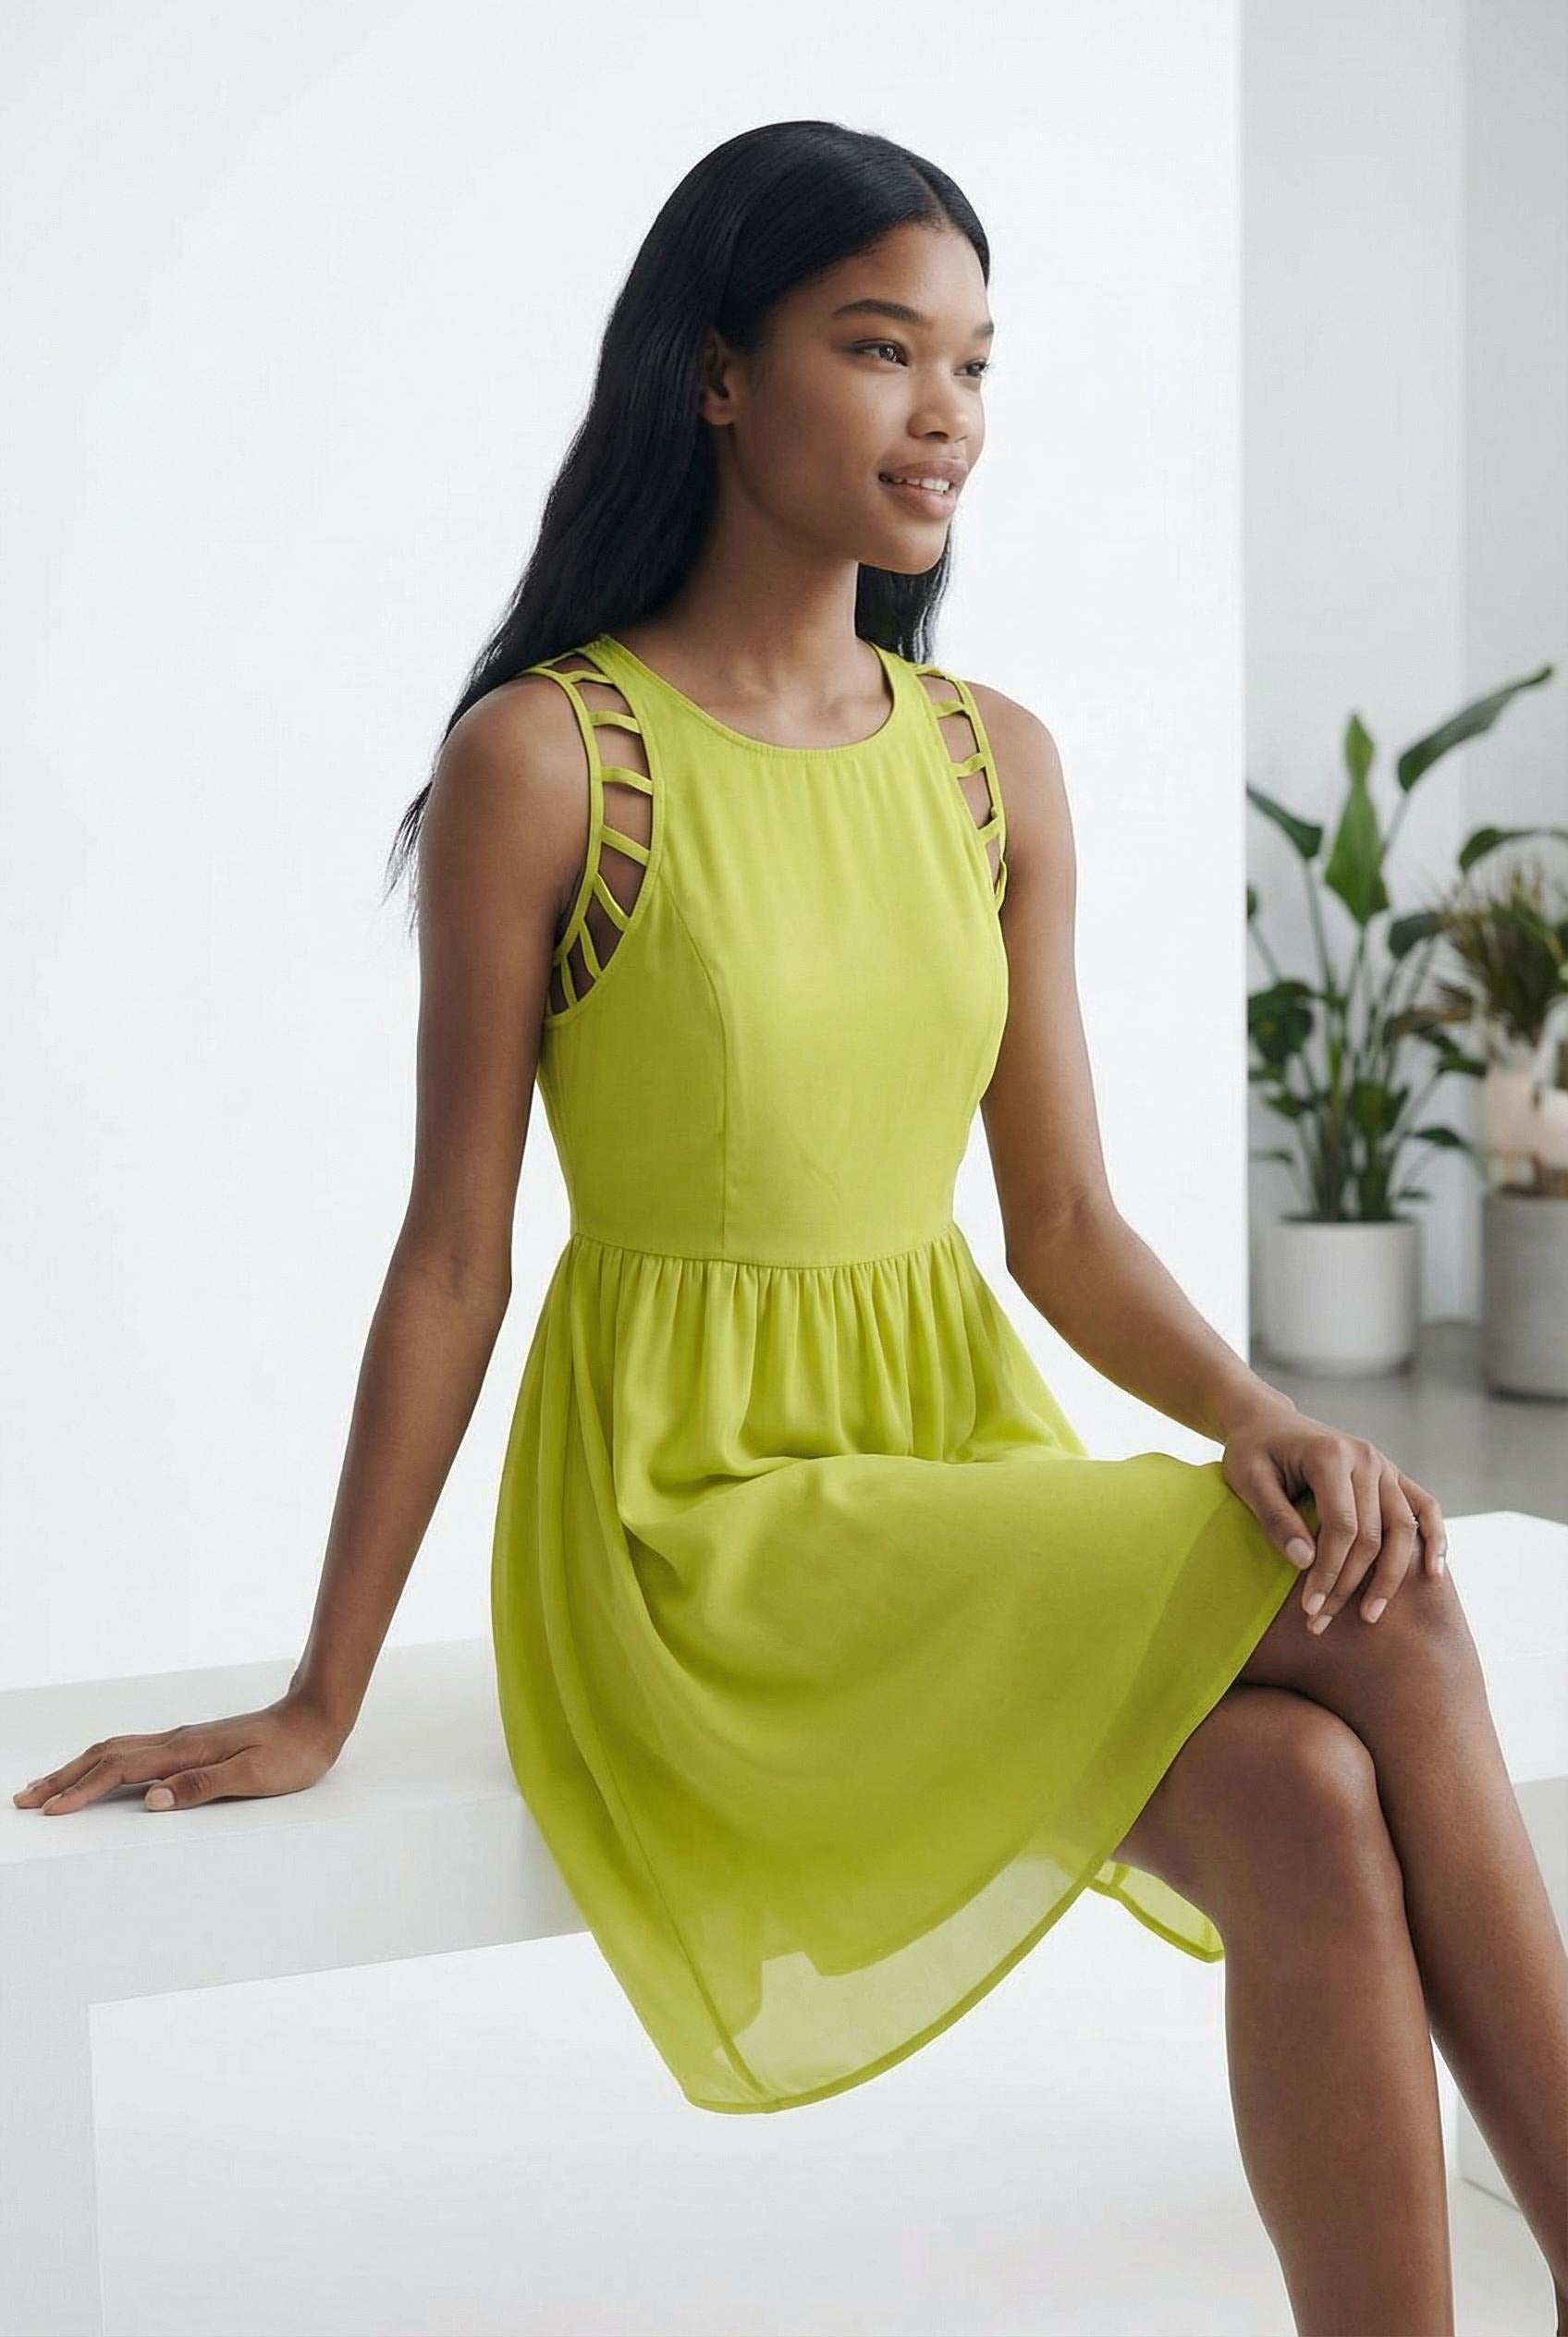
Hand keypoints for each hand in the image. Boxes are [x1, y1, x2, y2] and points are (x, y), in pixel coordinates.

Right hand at [11, 1692, 347, 1815]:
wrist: (316, 1717)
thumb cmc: (291, 1752)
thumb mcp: (253, 1776)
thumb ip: (202, 1786)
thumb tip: (153, 1800)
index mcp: (186, 1751)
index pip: (121, 1772)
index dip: (83, 1792)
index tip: (51, 1811)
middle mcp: (176, 1741)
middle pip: (106, 1756)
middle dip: (64, 1778)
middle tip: (25, 1799)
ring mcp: (182, 1739)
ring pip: (116, 1750)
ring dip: (78, 1768)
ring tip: (48, 1786)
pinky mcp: (190, 1742)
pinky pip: (133, 1751)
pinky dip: (104, 1762)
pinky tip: (99, 1771)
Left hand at [1222, 1402, 1446, 1633]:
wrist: (1267, 1421)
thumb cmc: (1252, 1452)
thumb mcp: (1248, 1479)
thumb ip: (1276, 1518)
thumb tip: (1305, 1563)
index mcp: (1330, 1454)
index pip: (1342, 1527)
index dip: (1329, 1572)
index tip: (1309, 1609)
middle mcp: (1366, 1458)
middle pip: (1372, 1535)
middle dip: (1349, 1584)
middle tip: (1322, 1621)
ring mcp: (1384, 1465)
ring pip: (1403, 1529)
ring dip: (1391, 1577)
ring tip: (1371, 1616)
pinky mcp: (1393, 1474)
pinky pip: (1425, 1506)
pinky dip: (1435, 1538)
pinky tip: (1432, 1572)